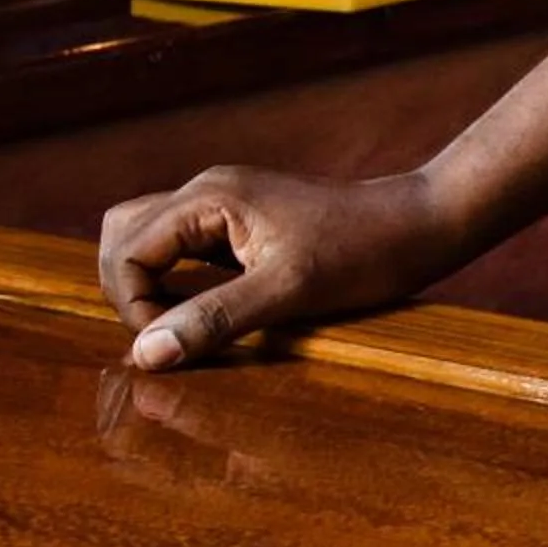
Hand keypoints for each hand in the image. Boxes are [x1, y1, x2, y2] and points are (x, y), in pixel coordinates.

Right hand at [98, 165, 466, 371]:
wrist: (423, 225)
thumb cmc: (364, 252)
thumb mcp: (288, 291)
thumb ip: (214, 318)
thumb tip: (145, 354)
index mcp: (211, 197)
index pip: (127, 250)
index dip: (135, 303)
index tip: (173, 341)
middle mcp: (209, 192)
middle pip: (124, 234)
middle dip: (130, 288)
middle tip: (167, 332)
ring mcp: (227, 206)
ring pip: (151, 240)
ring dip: (153, 285)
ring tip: (186, 325)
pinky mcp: (245, 225)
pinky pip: (186, 250)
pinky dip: (180, 282)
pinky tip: (210, 312)